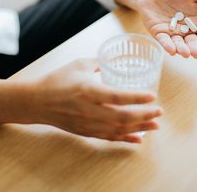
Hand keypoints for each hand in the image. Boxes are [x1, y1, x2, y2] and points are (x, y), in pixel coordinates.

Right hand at [31, 59, 161, 142]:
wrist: (36, 101)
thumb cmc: (57, 80)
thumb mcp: (78, 64)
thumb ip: (99, 62)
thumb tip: (114, 59)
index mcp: (88, 90)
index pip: (118, 96)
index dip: (137, 98)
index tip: (153, 96)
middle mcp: (90, 109)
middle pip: (123, 117)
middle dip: (145, 115)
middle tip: (159, 112)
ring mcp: (88, 123)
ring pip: (119, 130)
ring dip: (139, 128)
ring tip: (155, 125)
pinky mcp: (85, 131)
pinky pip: (109, 137)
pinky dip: (125, 138)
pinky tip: (138, 138)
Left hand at [136, 0, 196, 57]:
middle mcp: (186, 31)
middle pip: (193, 43)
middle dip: (195, 48)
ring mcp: (172, 33)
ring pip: (178, 44)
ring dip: (182, 49)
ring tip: (185, 53)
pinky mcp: (159, 33)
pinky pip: (164, 41)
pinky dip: (168, 45)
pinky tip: (172, 50)